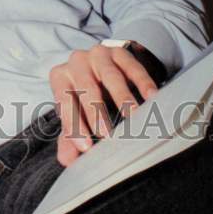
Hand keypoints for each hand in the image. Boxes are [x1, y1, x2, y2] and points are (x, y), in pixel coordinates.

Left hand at [49, 44, 160, 166]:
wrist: (102, 64)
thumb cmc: (85, 94)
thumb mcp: (75, 111)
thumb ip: (69, 136)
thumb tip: (67, 161)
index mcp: (60, 77)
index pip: (65, 103)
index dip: (74, 126)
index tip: (86, 148)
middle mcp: (77, 62)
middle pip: (86, 88)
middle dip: (96, 113)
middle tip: (107, 136)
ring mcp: (99, 54)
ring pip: (111, 77)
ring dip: (123, 98)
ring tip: (133, 118)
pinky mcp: (121, 52)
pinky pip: (133, 68)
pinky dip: (144, 83)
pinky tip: (152, 97)